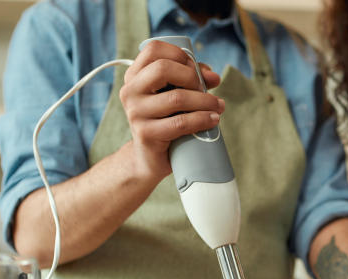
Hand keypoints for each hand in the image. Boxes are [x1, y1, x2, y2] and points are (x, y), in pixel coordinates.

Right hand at [119, 39, 225, 183]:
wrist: (149, 158)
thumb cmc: (165, 121)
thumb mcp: (174, 95)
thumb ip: (190, 81)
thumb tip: (213, 77)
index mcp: (134, 76)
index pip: (153, 50)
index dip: (180, 55)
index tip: (197, 70)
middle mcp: (130, 91)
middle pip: (163, 68)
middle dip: (192, 76)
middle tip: (207, 89)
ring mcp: (135, 113)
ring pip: (177, 97)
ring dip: (205, 100)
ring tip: (218, 106)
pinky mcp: (145, 133)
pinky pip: (180, 123)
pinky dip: (201, 119)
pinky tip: (213, 120)